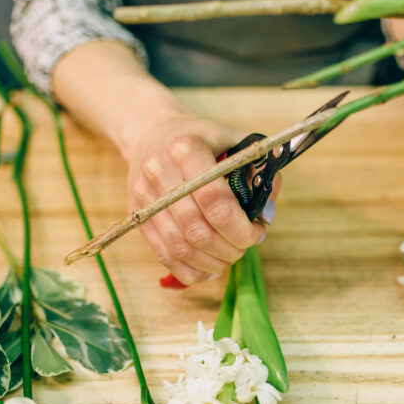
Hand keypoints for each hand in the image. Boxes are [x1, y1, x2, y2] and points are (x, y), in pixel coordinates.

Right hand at [119, 112, 275, 285]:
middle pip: (197, 229)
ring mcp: (144, 196)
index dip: (241, 227)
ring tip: (229, 256)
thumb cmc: (204, 140)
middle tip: (244, 246)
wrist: (154, 133)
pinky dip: (190, 269)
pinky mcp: (137, 215)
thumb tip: (266, 215)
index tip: (257, 231)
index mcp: (187, 148)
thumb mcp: (237, 142)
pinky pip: (163, 255)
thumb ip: (260, 173)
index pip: (215, 200)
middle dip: (229, 248)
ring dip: (212, 262)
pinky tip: (209, 266)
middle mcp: (160, 171)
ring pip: (180, 247)